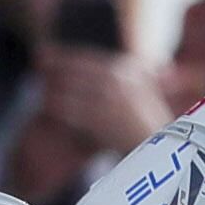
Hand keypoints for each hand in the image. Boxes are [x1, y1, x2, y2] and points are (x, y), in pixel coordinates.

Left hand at [9, 50, 170, 195]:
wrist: (167, 152)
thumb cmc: (150, 125)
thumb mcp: (145, 91)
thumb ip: (133, 75)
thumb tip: (106, 65)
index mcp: (128, 70)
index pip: (87, 57)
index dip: (61, 54)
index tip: (43, 52)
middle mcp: (119, 81)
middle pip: (75, 69)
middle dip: (53, 67)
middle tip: (37, 66)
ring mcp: (110, 101)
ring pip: (70, 89)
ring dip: (53, 89)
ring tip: (43, 91)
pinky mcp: (103, 121)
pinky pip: (72, 111)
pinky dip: (58, 108)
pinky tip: (48, 107)